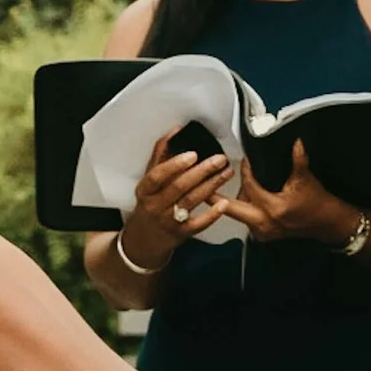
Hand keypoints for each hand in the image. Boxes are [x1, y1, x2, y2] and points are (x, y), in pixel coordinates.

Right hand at [117, 133, 232, 272]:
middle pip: (179, 187)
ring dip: (211, 185)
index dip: (174, 165)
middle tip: (219, 159)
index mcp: (145, 190)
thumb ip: (161, 156)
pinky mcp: (181, 234)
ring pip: (191, 201)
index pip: (157, 175)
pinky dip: (211, 214)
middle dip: (202, 171)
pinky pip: (198, 224)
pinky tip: (224, 203)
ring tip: (226, 172)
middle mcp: (155, 205)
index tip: (192, 154)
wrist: (143, 240)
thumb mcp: (148, 182)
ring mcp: (168, 221)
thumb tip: (176, 130)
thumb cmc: (149, 204)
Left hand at [217, 143, 357, 248]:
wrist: (328, 224)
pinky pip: (245, 219)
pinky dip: (241, 208)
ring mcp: (262, 232)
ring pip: (238, 214)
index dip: (245, 171)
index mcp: (274, 209)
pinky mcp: (263, 235)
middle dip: (216, 198)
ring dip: (230, 201)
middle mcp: (264, 224)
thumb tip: (295, 140)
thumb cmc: (318, 203)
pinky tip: (237, 198)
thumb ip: (298, 159)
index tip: (241, 160)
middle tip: (200, 187)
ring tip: (218, 187)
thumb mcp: (306, 179)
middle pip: (232, 209)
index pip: (250, 186)